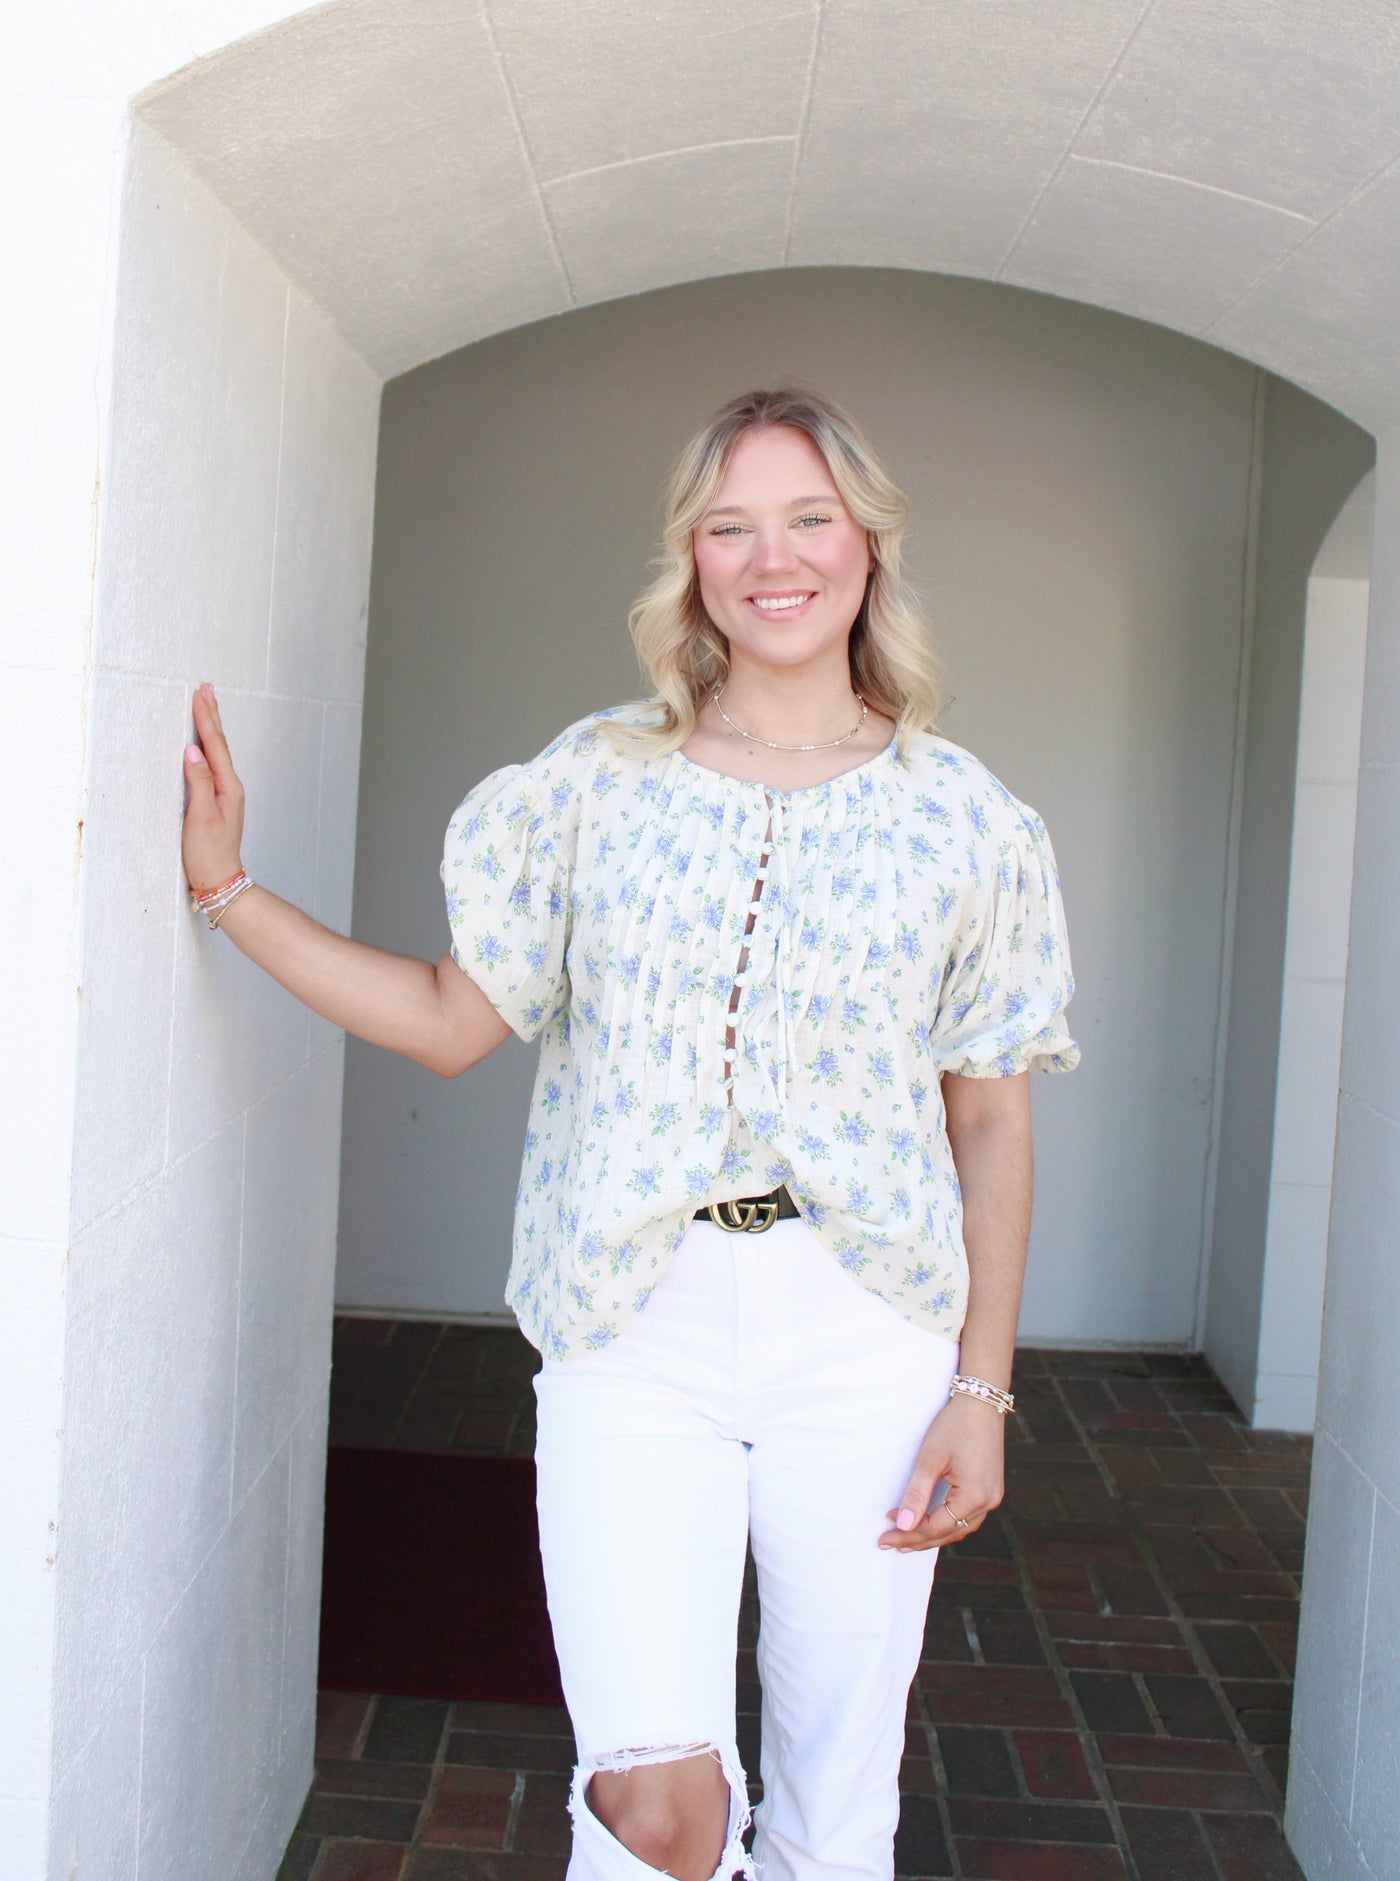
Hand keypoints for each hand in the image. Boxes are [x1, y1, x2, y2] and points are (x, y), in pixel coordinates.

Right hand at [182, 682, 245, 894]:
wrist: (219, 880)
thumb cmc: (208, 853)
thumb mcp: (200, 817)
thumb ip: (198, 782)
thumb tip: (193, 751)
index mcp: (228, 787)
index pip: (215, 746)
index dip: (206, 719)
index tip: (201, 694)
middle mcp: (230, 787)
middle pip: (219, 744)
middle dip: (211, 715)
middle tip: (207, 688)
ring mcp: (224, 794)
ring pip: (217, 753)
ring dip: (210, 728)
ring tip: (207, 706)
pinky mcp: (216, 801)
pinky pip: (213, 765)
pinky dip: (208, 748)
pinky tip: (204, 744)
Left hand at [878, 1392, 1005, 1550]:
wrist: (982, 1402)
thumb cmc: (955, 1426)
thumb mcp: (930, 1458)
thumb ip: (917, 1494)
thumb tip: (902, 1524)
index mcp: (974, 1496)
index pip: (936, 1527)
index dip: (909, 1533)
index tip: (885, 1533)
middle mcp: (988, 1502)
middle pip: (949, 1532)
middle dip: (918, 1539)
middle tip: (890, 1542)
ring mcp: (992, 1496)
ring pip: (960, 1527)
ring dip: (933, 1534)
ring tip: (906, 1539)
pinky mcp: (991, 1489)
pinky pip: (968, 1516)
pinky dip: (947, 1522)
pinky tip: (931, 1523)